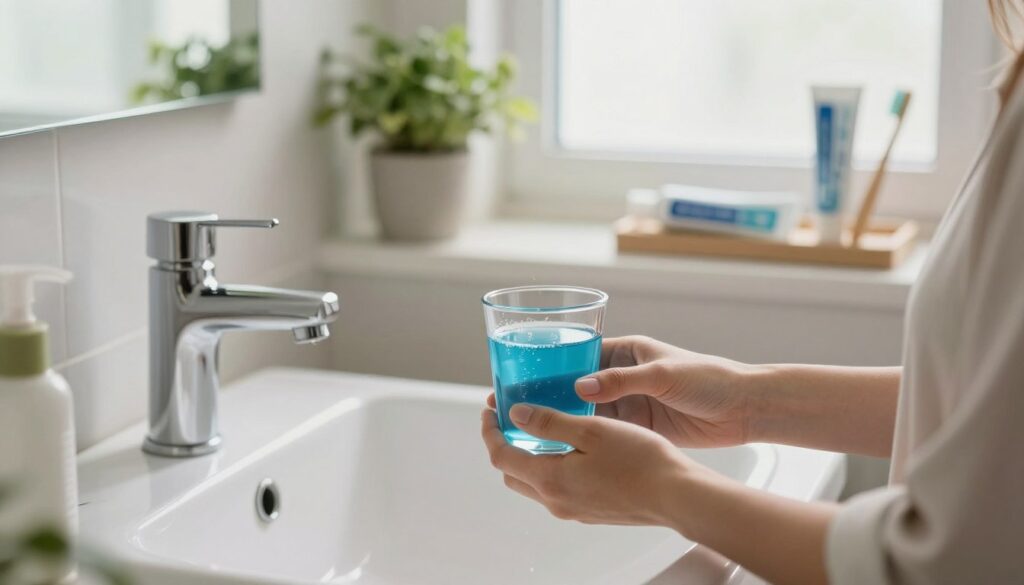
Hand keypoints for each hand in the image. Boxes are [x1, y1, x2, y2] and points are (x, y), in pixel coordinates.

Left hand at [481, 404, 704, 526]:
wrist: (677, 496)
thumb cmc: (640, 460)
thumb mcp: (590, 430)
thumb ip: (549, 422)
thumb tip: (516, 414)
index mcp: (550, 480)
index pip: (501, 456)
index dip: (490, 431)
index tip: (489, 409)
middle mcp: (557, 501)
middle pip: (513, 472)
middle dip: (505, 444)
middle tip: (510, 417)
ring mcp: (574, 510)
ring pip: (535, 483)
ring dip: (528, 457)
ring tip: (539, 428)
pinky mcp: (591, 512)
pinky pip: (558, 489)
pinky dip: (550, 467)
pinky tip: (570, 449)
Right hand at [486, 335, 754, 447]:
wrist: (744, 408)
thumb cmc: (709, 378)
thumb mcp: (664, 374)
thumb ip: (623, 381)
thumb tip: (580, 387)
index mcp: (625, 352)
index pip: (577, 355)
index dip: (549, 365)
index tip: (521, 375)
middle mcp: (621, 376)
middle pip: (573, 384)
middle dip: (546, 395)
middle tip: (513, 406)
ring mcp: (628, 403)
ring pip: (585, 411)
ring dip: (561, 419)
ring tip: (528, 431)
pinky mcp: (637, 427)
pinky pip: (603, 432)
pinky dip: (583, 438)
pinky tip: (560, 449)